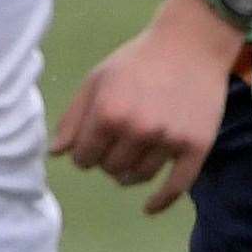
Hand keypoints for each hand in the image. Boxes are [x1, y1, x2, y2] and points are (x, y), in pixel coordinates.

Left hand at [50, 1, 237, 212]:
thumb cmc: (138, 59)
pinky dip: (160, 201)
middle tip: (118, 142)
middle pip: (111, 170)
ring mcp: (169, 140)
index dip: (85, 153)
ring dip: (130, 173)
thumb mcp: (98, 79)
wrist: (192, 43)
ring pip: (139, 177)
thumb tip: (55, 154)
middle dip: (108, 160)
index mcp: (109, 112)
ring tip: (133, 155)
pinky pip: (176, 187)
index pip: (84, 158)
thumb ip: (74, 117)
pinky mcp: (196, 147)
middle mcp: (138, 130)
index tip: (93, 144)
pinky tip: (149, 208)